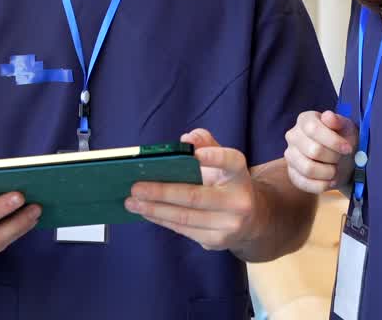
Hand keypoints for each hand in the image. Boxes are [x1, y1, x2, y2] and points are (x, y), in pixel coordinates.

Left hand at [125, 129, 258, 251]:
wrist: (250, 220)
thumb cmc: (226, 183)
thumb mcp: (221, 162)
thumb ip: (205, 144)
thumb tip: (186, 140)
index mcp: (239, 174)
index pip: (231, 162)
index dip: (214, 157)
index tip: (194, 155)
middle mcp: (239, 201)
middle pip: (196, 196)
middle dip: (162, 192)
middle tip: (135, 187)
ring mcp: (229, 224)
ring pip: (185, 217)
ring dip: (154, 210)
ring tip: (132, 202)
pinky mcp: (217, 241)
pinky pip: (183, 229)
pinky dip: (161, 220)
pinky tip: (145, 212)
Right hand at [283, 110, 356, 193]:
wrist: (343, 159)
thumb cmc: (344, 139)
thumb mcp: (346, 127)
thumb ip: (338, 121)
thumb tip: (328, 117)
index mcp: (305, 120)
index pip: (313, 129)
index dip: (333, 141)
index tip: (348, 149)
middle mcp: (293, 136)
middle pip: (313, 150)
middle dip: (333, 158)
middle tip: (341, 158)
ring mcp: (290, 156)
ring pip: (308, 168)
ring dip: (328, 172)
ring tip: (335, 170)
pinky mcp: (292, 174)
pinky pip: (304, 183)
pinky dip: (322, 185)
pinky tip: (330, 180)